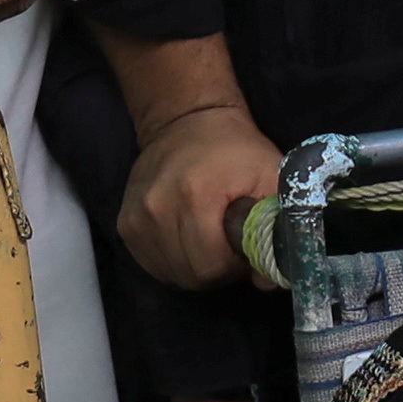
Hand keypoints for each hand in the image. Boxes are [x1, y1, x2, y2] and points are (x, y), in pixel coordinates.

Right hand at [120, 99, 283, 293]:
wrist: (186, 121)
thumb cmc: (235, 150)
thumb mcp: (271, 177)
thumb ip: (277, 229)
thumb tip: (270, 280)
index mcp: (195, 195)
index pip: (212, 266)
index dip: (234, 266)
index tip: (243, 246)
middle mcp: (157, 208)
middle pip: (191, 274)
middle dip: (217, 268)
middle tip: (228, 244)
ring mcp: (136, 218)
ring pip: (172, 274)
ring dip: (195, 266)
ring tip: (209, 239)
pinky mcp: (125, 225)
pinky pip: (153, 264)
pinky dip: (174, 261)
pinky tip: (188, 239)